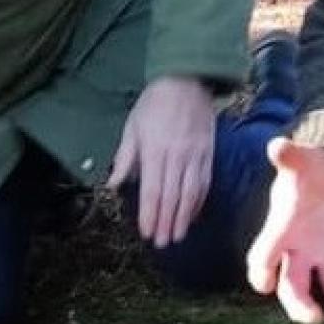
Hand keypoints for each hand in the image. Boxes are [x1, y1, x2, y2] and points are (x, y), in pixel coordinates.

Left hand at [109, 76, 215, 247]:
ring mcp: (195, 155)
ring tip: (178, 236)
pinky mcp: (208, 153)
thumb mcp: (132, 127)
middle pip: (172, 197)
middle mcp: (176, 155)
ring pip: (190, 193)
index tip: (147, 234)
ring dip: (184, 218)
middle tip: (162, 243)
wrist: (187, 80)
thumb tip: (114, 184)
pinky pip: (204, 182)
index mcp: (154, 150)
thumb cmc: (154, 104)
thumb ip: (125, 158)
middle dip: (166, 223)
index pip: (153, 190)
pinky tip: (193, 215)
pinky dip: (198, 202)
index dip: (150, 215)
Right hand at [246, 139, 323, 323]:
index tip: (262, 283)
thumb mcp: (300, 162)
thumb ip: (289, 157)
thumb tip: (278, 145)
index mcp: (280, 232)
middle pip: (294, 287)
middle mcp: (300, 252)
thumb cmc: (308, 172)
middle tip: (312, 317)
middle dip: (300, 304)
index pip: (263, 257)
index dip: (261, 271)